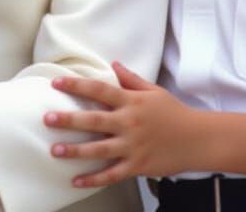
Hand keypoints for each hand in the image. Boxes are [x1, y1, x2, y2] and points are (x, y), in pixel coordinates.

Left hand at [44, 62, 198, 186]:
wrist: (198, 139)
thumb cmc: (174, 112)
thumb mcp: (153, 90)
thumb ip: (131, 79)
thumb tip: (113, 64)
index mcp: (131, 102)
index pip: (99, 89)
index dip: (76, 85)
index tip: (56, 83)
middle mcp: (129, 123)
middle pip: (94, 119)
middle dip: (69, 119)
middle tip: (47, 119)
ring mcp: (133, 146)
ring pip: (99, 149)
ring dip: (75, 150)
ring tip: (55, 150)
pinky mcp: (137, 166)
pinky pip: (112, 174)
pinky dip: (93, 179)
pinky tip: (76, 181)